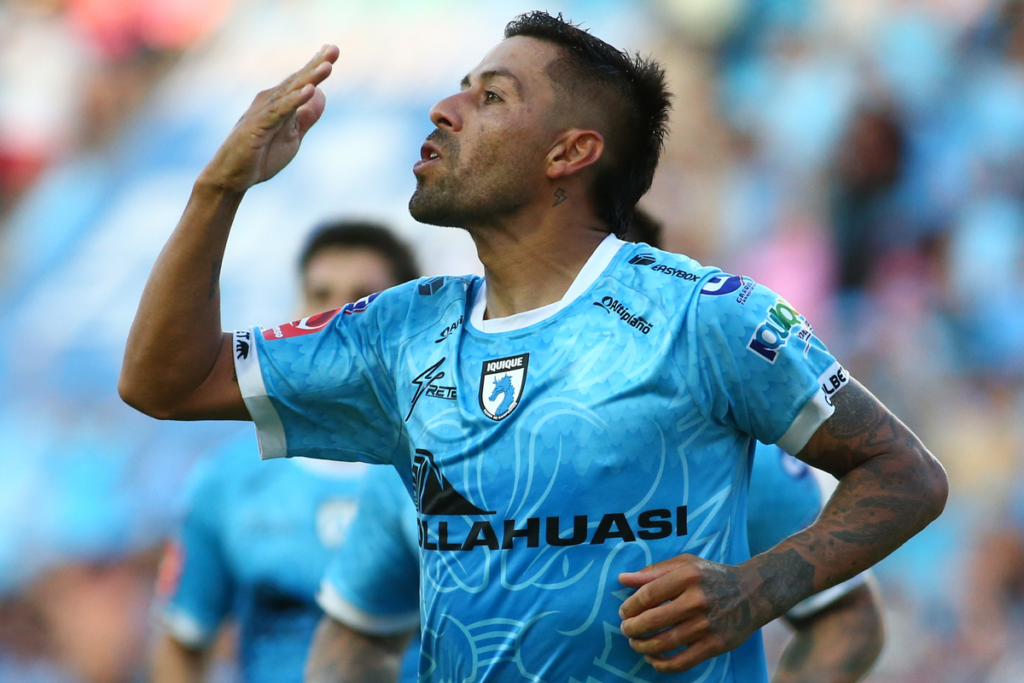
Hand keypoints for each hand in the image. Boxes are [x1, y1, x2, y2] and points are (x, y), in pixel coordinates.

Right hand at [198, 45, 339, 191]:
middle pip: (297, 81)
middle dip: (316, 64)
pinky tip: (309, 91)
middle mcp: (269, 102)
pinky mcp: (257, 126)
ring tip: (327, 66)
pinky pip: (279, 112)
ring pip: (290, 92)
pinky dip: (294, 101)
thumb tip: (321, 94)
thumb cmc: (260, 156)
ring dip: (309, 78)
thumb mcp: (293, 136)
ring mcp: (262, 112)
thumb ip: (306, 117)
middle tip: (334, 48)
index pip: (300, 81)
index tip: (332, 49)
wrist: (232, 177)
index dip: (316, 65)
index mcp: (279, 103)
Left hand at [618, 554, 766, 672]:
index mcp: (688, 576)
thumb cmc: (712, 576)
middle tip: (626, 629)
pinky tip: (653, 659)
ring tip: (636, 643)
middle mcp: (697, 600)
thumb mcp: (685, 564)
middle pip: (652, 621)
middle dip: (632, 628)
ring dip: (642, 646)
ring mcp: (707, 625)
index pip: (648, 595)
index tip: (623, 611)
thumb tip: (622, 578)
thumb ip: (653, 571)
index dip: (630, 606)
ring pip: (664, 643)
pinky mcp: (715, 645)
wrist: (753, 592)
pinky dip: (662, 665)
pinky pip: (682, 662)